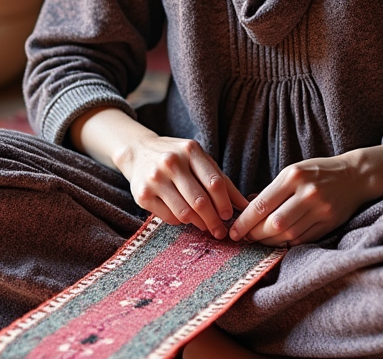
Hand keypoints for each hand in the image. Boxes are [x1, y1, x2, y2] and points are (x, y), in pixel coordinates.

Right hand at [117, 135, 250, 238]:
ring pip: (185, 213)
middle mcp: (171, 162)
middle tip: (220, 231)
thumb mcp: (199, 160)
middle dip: (214, 221)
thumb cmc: (177, 158)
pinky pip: (169, 217)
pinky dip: (181, 222)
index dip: (225, 203)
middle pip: (200, 201)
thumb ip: (222, 181)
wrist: (137, 152)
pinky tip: (184, 218)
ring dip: (199, 224)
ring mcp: (155, 179)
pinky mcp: (142, 195)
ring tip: (204, 226)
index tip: (229, 216)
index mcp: (190, 150)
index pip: (214, 182)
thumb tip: (245, 206)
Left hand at [228, 155, 370, 246]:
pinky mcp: (329, 223)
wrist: (355, 176)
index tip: (234, 231)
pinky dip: (287, 243)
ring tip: (259, 240)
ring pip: (287, 234)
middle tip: (245, 238)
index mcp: (293, 176)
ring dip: (269, 241)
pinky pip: (302, 239)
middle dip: (255, 234)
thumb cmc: (318, 172)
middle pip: (274, 223)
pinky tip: (278, 241)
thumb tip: (247, 208)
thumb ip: (272, 190)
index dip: (245, 221)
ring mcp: (320, 209)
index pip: (262, 204)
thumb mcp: (293, 172)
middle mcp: (307, 193)